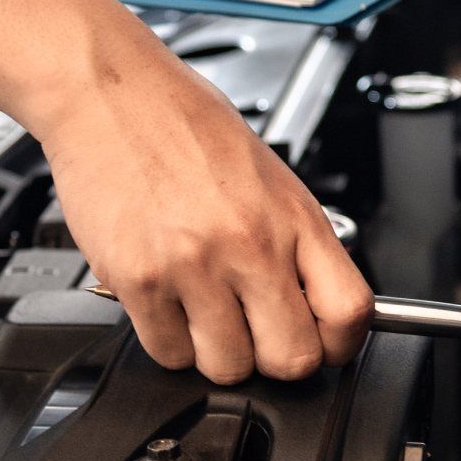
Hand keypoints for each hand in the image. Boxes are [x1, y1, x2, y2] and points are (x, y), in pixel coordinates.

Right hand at [39, 47, 370, 383]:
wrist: (111, 93)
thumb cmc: (184, 124)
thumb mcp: (269, 176)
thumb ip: (294, 243)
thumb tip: (312, 306)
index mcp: (293, 216)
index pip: (350, 312)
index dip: (340, 344)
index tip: (324, 344)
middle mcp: (249, 244)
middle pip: (291, 358)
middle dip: (275, 357)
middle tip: (256, 331)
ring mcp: (193, 266)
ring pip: (226, 367)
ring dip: (216, 351)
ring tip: (203, 309)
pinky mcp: (139, 280)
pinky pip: (167, 353)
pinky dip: (168, 340)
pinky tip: (167, 300)